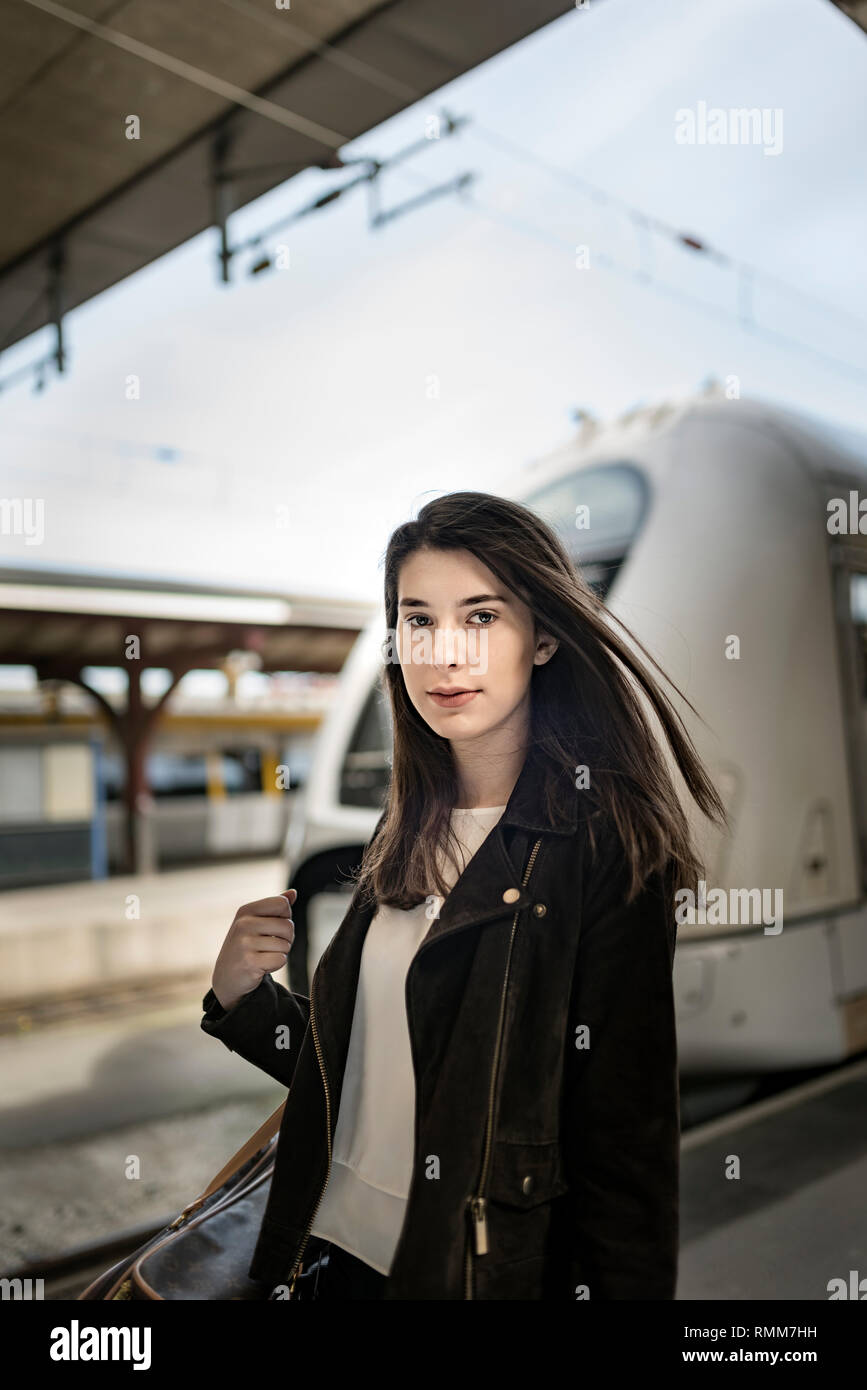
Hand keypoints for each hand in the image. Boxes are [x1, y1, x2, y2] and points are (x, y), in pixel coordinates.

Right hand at [211, 888, 296, 1011]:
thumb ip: (274, 907)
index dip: (285, 917)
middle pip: (288, 925)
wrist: (227, 977)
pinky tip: (261, 966)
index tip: (272, 927)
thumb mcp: (255, 922)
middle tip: (269, 946)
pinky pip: (281, 960)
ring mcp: (245, 944)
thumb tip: (293, 893)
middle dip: (286, 939)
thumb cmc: (246, 946)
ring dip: (280, 953)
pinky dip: (276, 965)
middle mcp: (243, 924)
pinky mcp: (250, 963)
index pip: (282, 903)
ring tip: (263, 956)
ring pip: (285, 945)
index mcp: (246, 910)